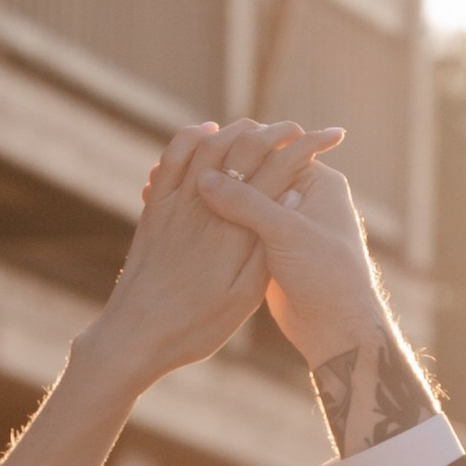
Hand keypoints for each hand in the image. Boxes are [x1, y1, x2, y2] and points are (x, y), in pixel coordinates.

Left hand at [86, 120, 343, 392]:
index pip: (278, 168)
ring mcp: (175, 204)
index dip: (307, 147)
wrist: (135, 337)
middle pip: (245, 146)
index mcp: (237, 229)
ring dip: (239, 129)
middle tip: (299, 130)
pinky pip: (172, 159)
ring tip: (261, 128)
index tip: (330, 135)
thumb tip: (293, 197)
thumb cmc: (196, 326)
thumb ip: (268, 247)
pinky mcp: (154, 210)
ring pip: (210, 144)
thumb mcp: (244, 296)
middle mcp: (206, 207)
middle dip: (277, 132)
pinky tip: (207, 133)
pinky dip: (192, 137)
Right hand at [191, 133, 390, 381]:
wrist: (337, 328)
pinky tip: (182, 223)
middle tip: (177, 171)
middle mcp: (302, 196)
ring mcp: (285, 223)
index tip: (199, 151)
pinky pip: (238, 225)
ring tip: (171, 192)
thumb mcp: (285, 232)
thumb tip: (204, 177)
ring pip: (242, 200)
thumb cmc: (326, 275)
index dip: (236, 147)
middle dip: (217, 173)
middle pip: (252, 172)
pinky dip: (215, 223)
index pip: (273, 148)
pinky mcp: (270, 248)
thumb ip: (246, 203)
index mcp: (318, 182)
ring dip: (212, 199)